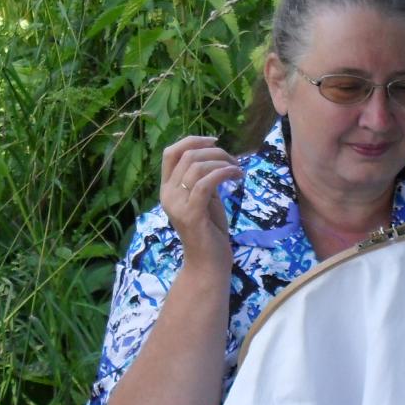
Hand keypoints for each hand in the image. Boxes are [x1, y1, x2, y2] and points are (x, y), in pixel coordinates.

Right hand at [160, 135, 242, 273]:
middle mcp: (167, 195)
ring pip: (196, 167)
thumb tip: (215, 156)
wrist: (208, 264)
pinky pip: (206, 183)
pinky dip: (223, 173)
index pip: (170, 153)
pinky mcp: (191, 214)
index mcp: (167, 189)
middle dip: (215, 152)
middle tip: (234, 161)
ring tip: (237, 169)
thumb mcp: (206, 199)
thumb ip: (204, 179)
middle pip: (187, 156)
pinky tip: (237, 175)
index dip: (192, 140)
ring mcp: (177, 205)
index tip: (215, 141)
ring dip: (222, 162)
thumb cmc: (209, 232)